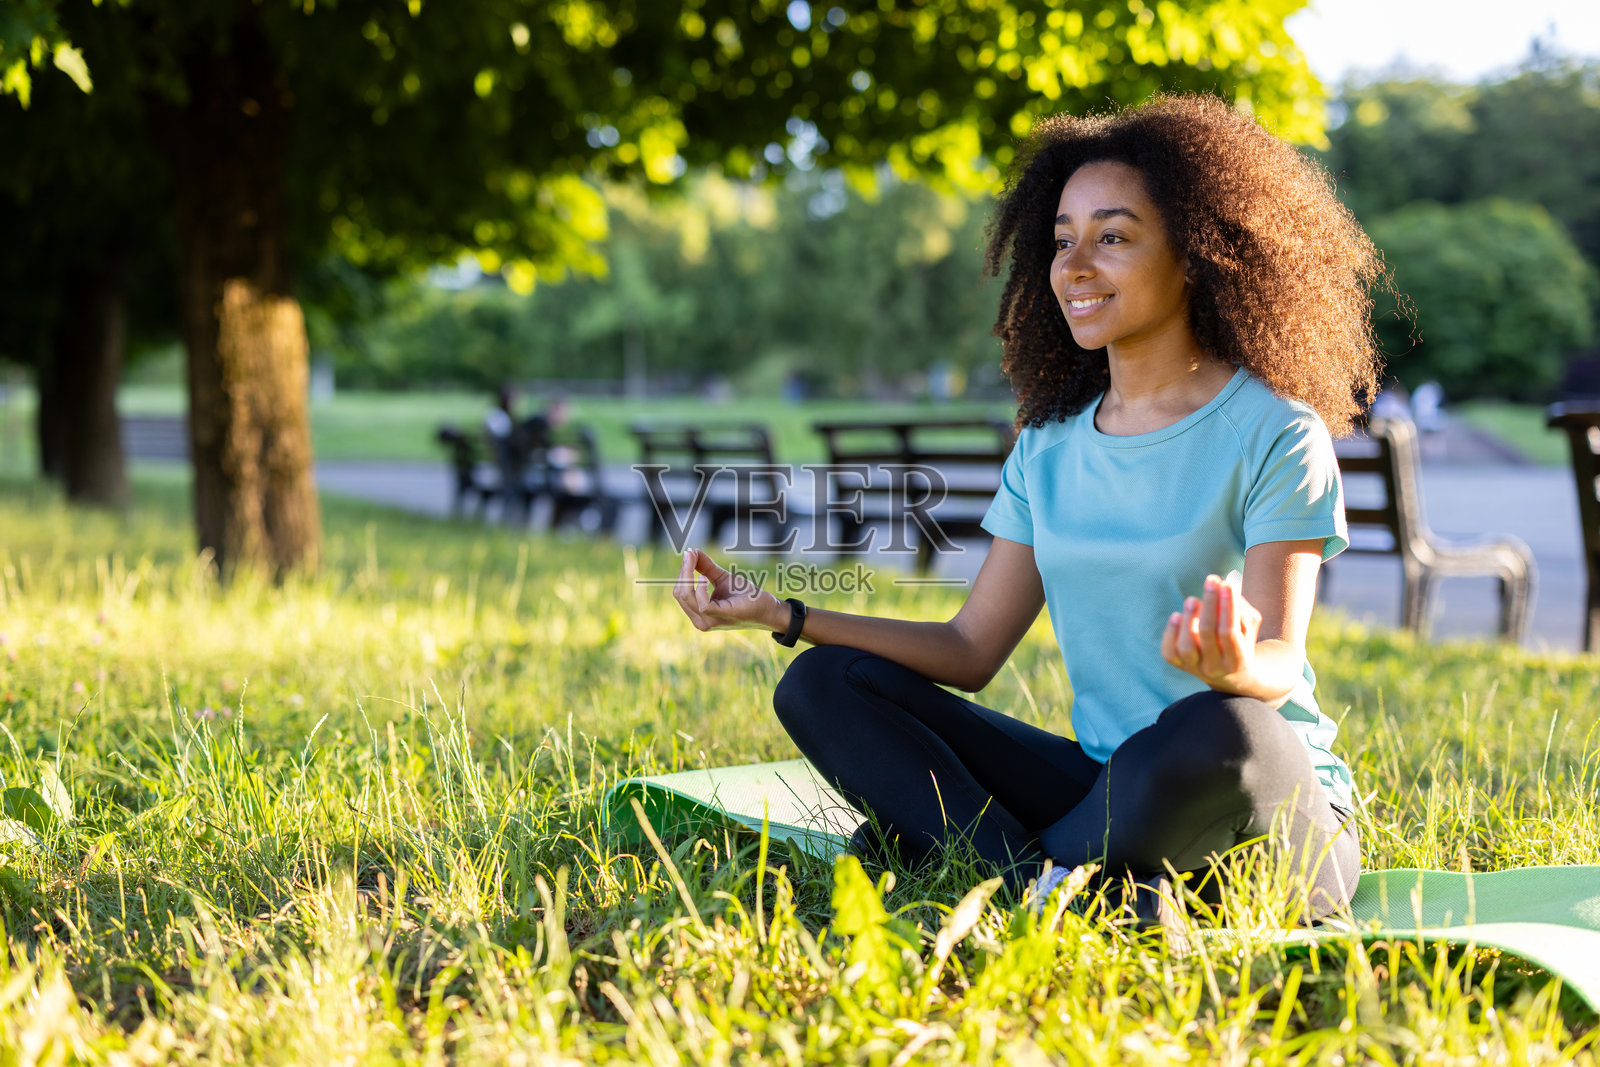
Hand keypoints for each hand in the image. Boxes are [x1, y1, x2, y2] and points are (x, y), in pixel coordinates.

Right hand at [674, 549, 784, 633]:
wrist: (767, 608)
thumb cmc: (745, 596)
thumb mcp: (722, 578)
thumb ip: (706, 567)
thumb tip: (691, 551)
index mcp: (699, 612)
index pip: (680, 591)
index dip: (682, 572)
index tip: (688, 553)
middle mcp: (700, 620)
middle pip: (680, 593)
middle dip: (684, 571)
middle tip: (691, 553)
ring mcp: (708, 622)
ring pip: (686, 597)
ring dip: (688, 575)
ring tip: (694, 559)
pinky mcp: (719, 618)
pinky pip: (702, 605)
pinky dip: (701, 589)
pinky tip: (704, 578)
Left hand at [1161, 572, 1263, 693]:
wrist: (1228, 674)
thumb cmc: (1239, 640)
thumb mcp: (1248, 627)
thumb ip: (1240, 608)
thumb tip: (1224, 585)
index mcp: (1237, 660)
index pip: (1230, 632)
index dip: (1228, 606)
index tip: (1226, 584)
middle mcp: (1215, 668)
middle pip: (1208, 634)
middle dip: (1210, 604)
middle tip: (1211, 581)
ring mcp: (1195, 668)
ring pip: (1186, 646)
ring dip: (1189, 618)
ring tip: (1193, 599)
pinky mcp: (1179, 665)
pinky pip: (1169, 651)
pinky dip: (1170, 632)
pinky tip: (1177, 615)